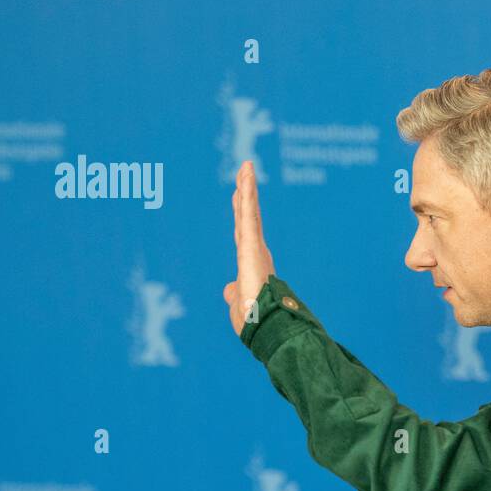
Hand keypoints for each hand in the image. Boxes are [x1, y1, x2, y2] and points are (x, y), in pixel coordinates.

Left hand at [224, 160, 276, 336]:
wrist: (262, 325)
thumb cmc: (252, 320)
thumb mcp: (237, 303)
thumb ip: (233, 292)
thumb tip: (228, 289)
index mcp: (250, 264)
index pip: (243, 232)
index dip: (241, 213)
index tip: (238, 195)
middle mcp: (255, 251)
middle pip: (246, 216)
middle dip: (245, 193)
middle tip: (245, 170)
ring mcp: (255, 246)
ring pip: (249, 211)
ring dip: (247, 187)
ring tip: (246, 165)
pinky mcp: (253, 244)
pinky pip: (249, 213)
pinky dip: (248, 194)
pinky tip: (246, 176)